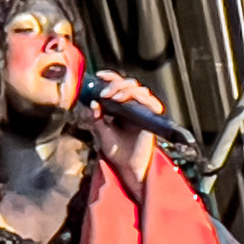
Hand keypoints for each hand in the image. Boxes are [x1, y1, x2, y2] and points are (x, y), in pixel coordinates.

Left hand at [88, 70, 162, 198]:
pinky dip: (142, 98)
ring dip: (126, 90)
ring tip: (113, 98)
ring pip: (140, 90)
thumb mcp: (101, 132)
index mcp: (121, 106)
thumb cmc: (116, 150)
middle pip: (129, 84)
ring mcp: (143, 112)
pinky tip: (129, 101)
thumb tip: (92, 103)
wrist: (127, 166)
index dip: (110, 77)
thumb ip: (96, 118)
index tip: (99, 76)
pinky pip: (151, 103)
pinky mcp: (151, 119)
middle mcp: (134, 106)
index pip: (118, 85)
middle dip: (116, 84)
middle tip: (105, 94)